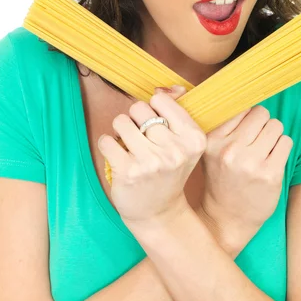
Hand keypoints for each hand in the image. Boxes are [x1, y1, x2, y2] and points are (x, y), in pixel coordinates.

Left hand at [97, 85, 205, 227]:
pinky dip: (107, 145)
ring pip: (121, 121)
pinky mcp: (129, 172)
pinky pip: (106, 141)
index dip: (153, 109)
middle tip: (141, 138)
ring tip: (129, 146)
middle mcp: (176, 150)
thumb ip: (177, 110)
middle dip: (135, 119)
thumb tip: (167, 88)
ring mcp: (152, 162)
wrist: (159, 212)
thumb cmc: (169, 170)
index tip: (156, 125)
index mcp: (194, 138)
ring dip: (120, 131)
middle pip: (139, 108)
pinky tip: (118, 157)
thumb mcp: (183, 142)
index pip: (160, 100)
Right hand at [200, 105, 293, 242]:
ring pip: (275, 126)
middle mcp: (230, 149)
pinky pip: (286, 142)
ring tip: (263, 151)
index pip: (240, 108)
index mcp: (212, 140)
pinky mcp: (270, 174)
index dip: (246, 117)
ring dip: (274, 136)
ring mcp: (250, 163)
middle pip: (260, 113)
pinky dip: (282, 148)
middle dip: (262, 124)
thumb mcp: (211, 150)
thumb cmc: (221, 178)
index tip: (245, 129)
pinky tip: (271, 160)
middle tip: (256, 140)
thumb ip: (224, 126)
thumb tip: (245, 93)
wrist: (226, 218)